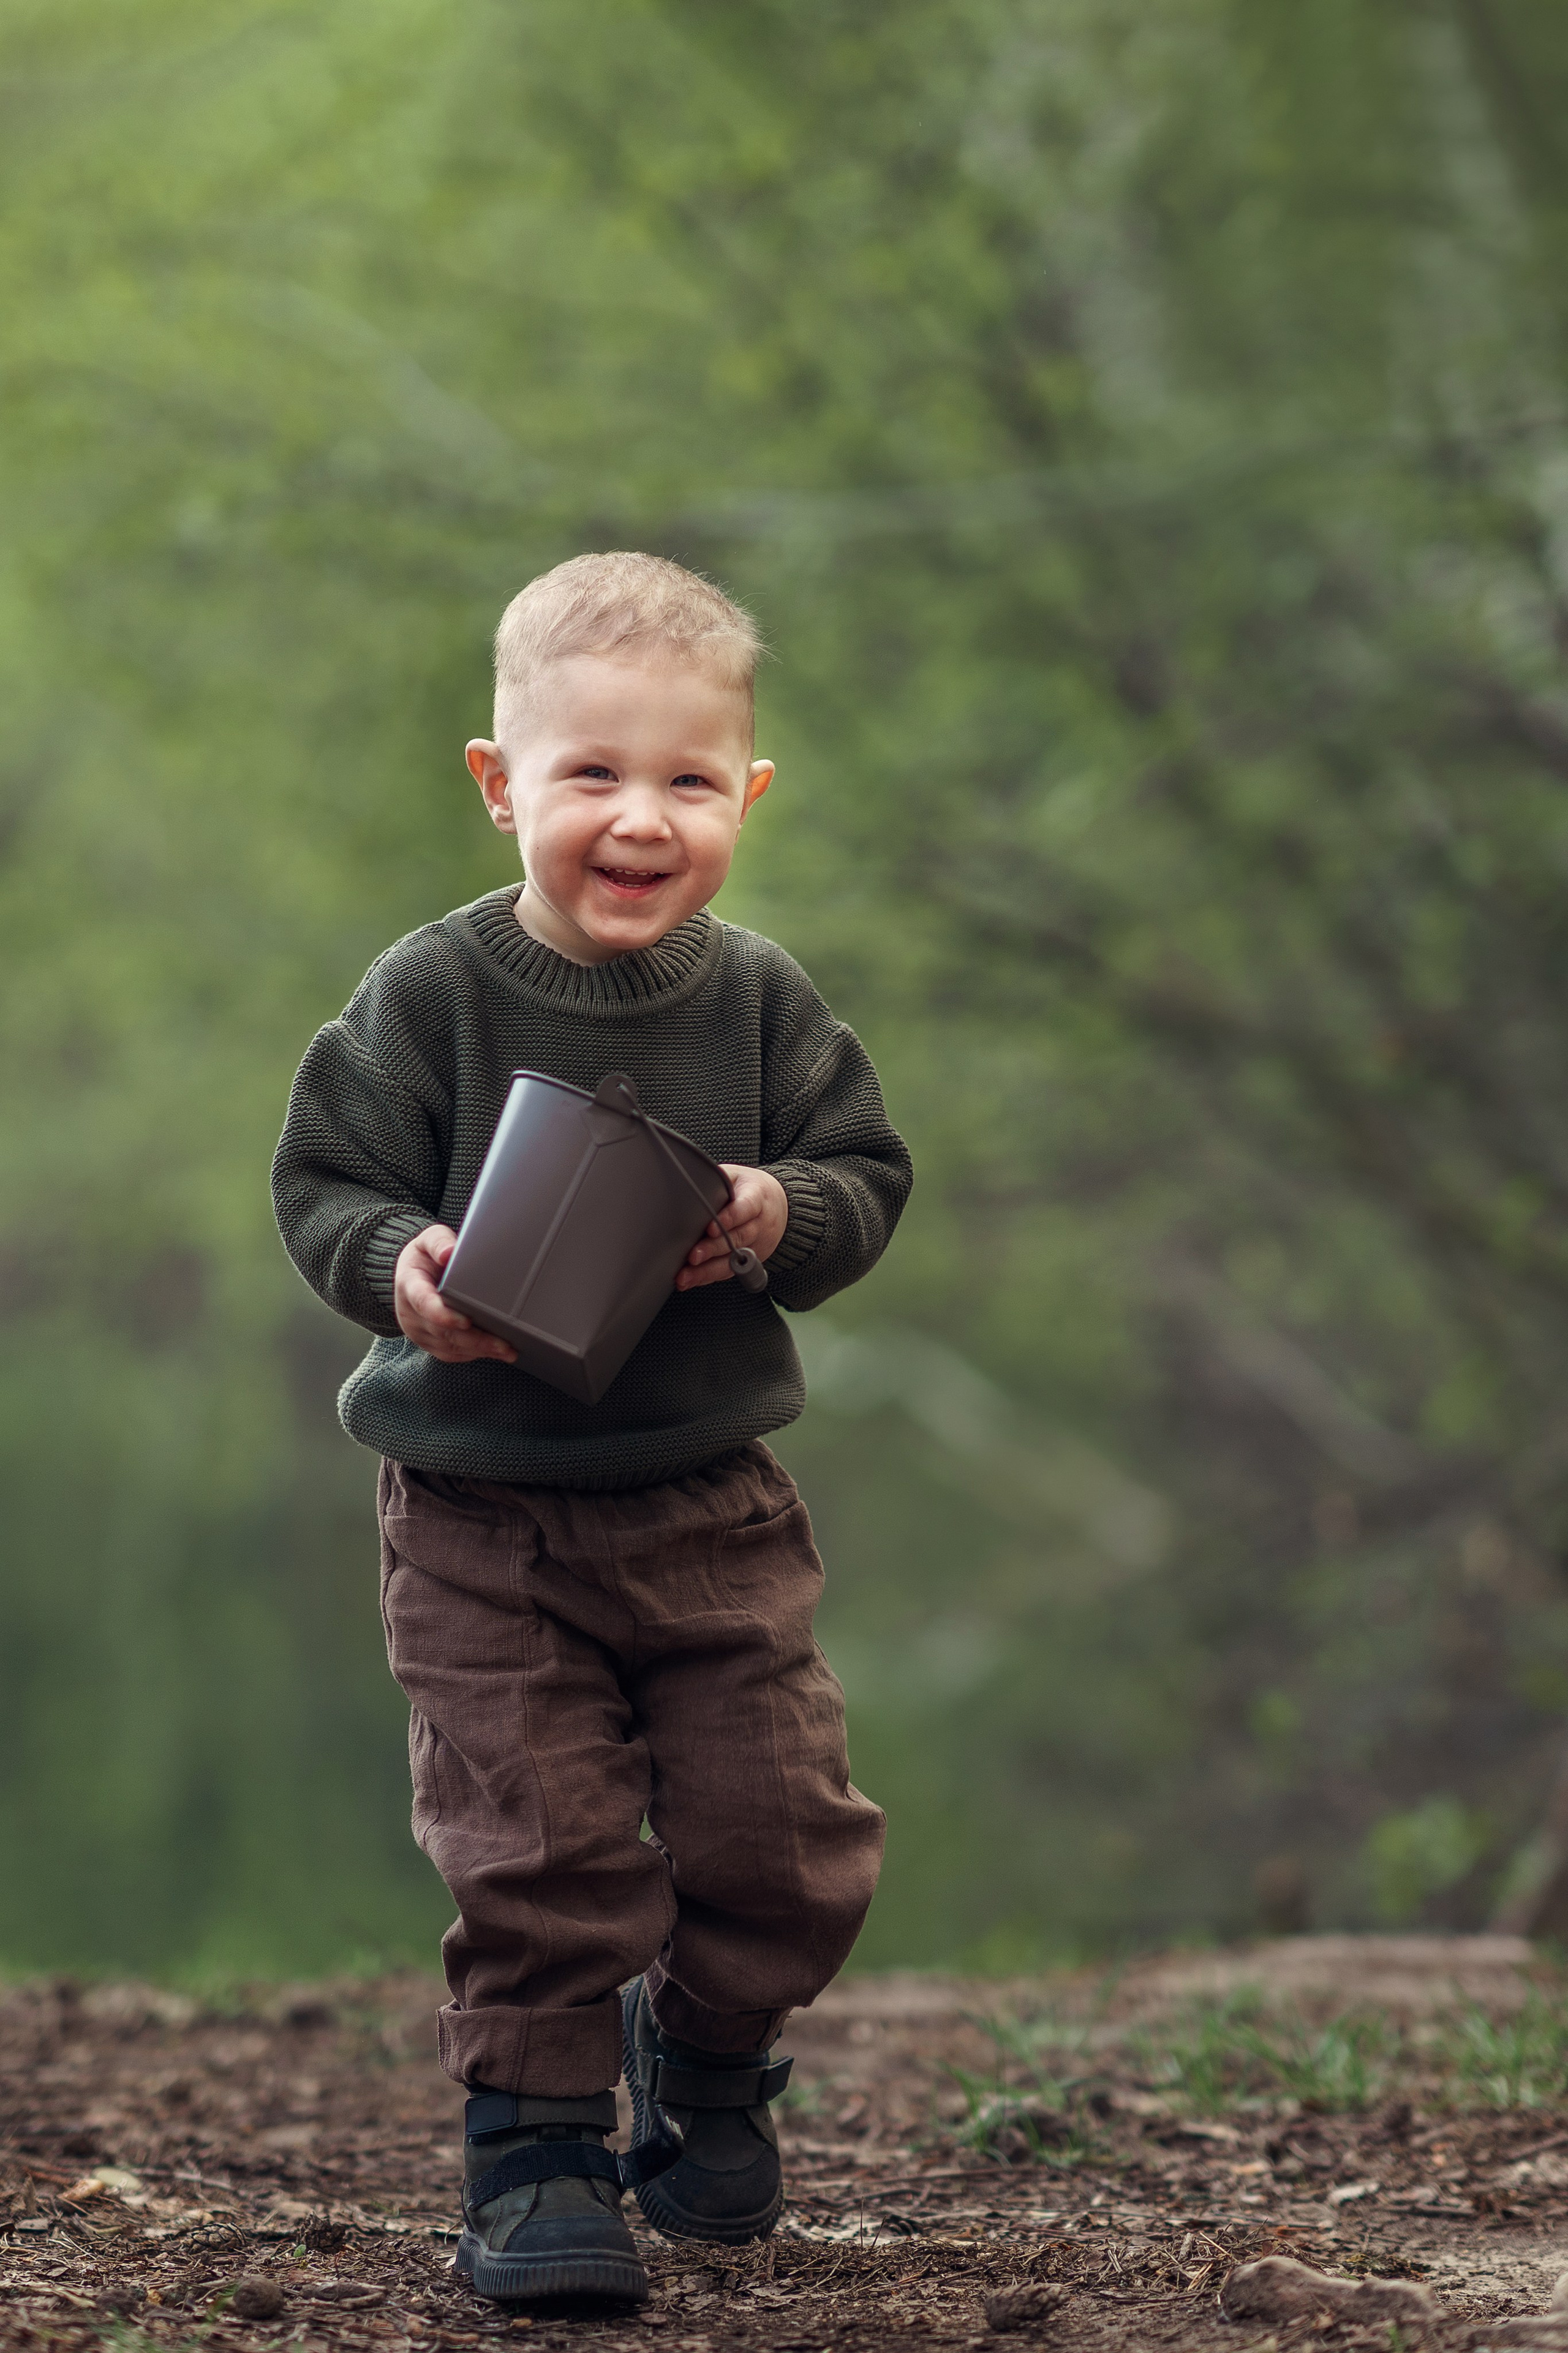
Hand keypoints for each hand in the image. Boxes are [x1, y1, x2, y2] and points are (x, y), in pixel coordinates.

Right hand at [394, 1226, 516, 1363]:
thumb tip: (449, 1253)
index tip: (465, 1321)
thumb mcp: (427, 1240)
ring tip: (507, 1350)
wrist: (410, 1275)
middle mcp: (411, 1313)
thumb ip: (438, 1243)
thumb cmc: (424, 1257)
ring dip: (479, 1350)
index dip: (443, 1315)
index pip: (424, 1303)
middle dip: (474, 1339)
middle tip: (503, 1344)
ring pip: (449, 1346)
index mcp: (410, 1285)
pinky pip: (450, 1353)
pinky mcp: (429, 1342)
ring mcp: (419, 1331)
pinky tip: (494, 1352)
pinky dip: (473, 1354)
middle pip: (442, 1331)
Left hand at [675, 1167, 787, 1290]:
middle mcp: (760, 1224)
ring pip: (733, 1260)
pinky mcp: (751, 1260)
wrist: (781, 1206)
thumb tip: (693, 1183)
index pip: (745, 1208)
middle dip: (714, 1249)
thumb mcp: (737, 1176)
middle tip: (693, 1256)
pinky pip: (730, 1271)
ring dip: (708, 1270)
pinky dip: (709, 1277)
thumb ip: (718, 1180)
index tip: (710, 1228)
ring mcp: (757, 1245)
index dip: (729, 1218)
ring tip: (685, 1276)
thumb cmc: (750, 1189)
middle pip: (738, 1238)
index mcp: (758, 1198)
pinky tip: (691, 1280)